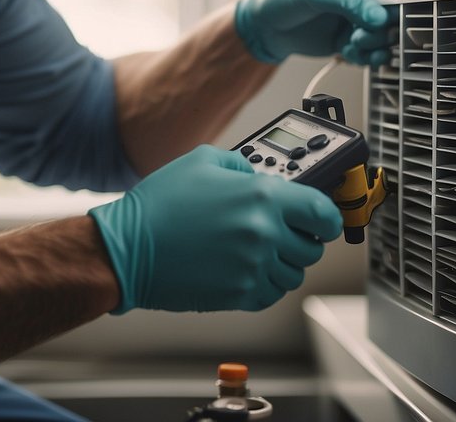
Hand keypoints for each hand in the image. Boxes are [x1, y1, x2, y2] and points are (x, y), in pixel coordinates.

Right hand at [89, 145, 341, 312]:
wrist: (128, 248)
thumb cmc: (159, 204)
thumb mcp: (202, 161)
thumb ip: (241, 164)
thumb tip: (261, 176)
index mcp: (262, 197)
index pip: (323, 213)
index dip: (327, 216)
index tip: (322, 218)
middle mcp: (264, 233)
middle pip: (312, 246)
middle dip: (301, 238)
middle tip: (281, 230)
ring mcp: (253, 267)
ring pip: (294, 273)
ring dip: (283, 262)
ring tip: (258, 250)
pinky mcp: (239, 294)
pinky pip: (271, 293)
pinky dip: (265, 283)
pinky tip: (245, 268)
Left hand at [234, 0, 392, 64]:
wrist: (262, 27)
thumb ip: (347, 1)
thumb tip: (378, 16)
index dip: (387, 10)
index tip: (375, 22)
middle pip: (390, 18)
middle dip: (378, 32)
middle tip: (358, 37)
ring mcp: (355, 20)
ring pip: (382, 38)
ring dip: (372, 47)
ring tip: (352, 45)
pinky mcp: (348, 40)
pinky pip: (368, 53)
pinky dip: (363, 58)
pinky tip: (347, 54)